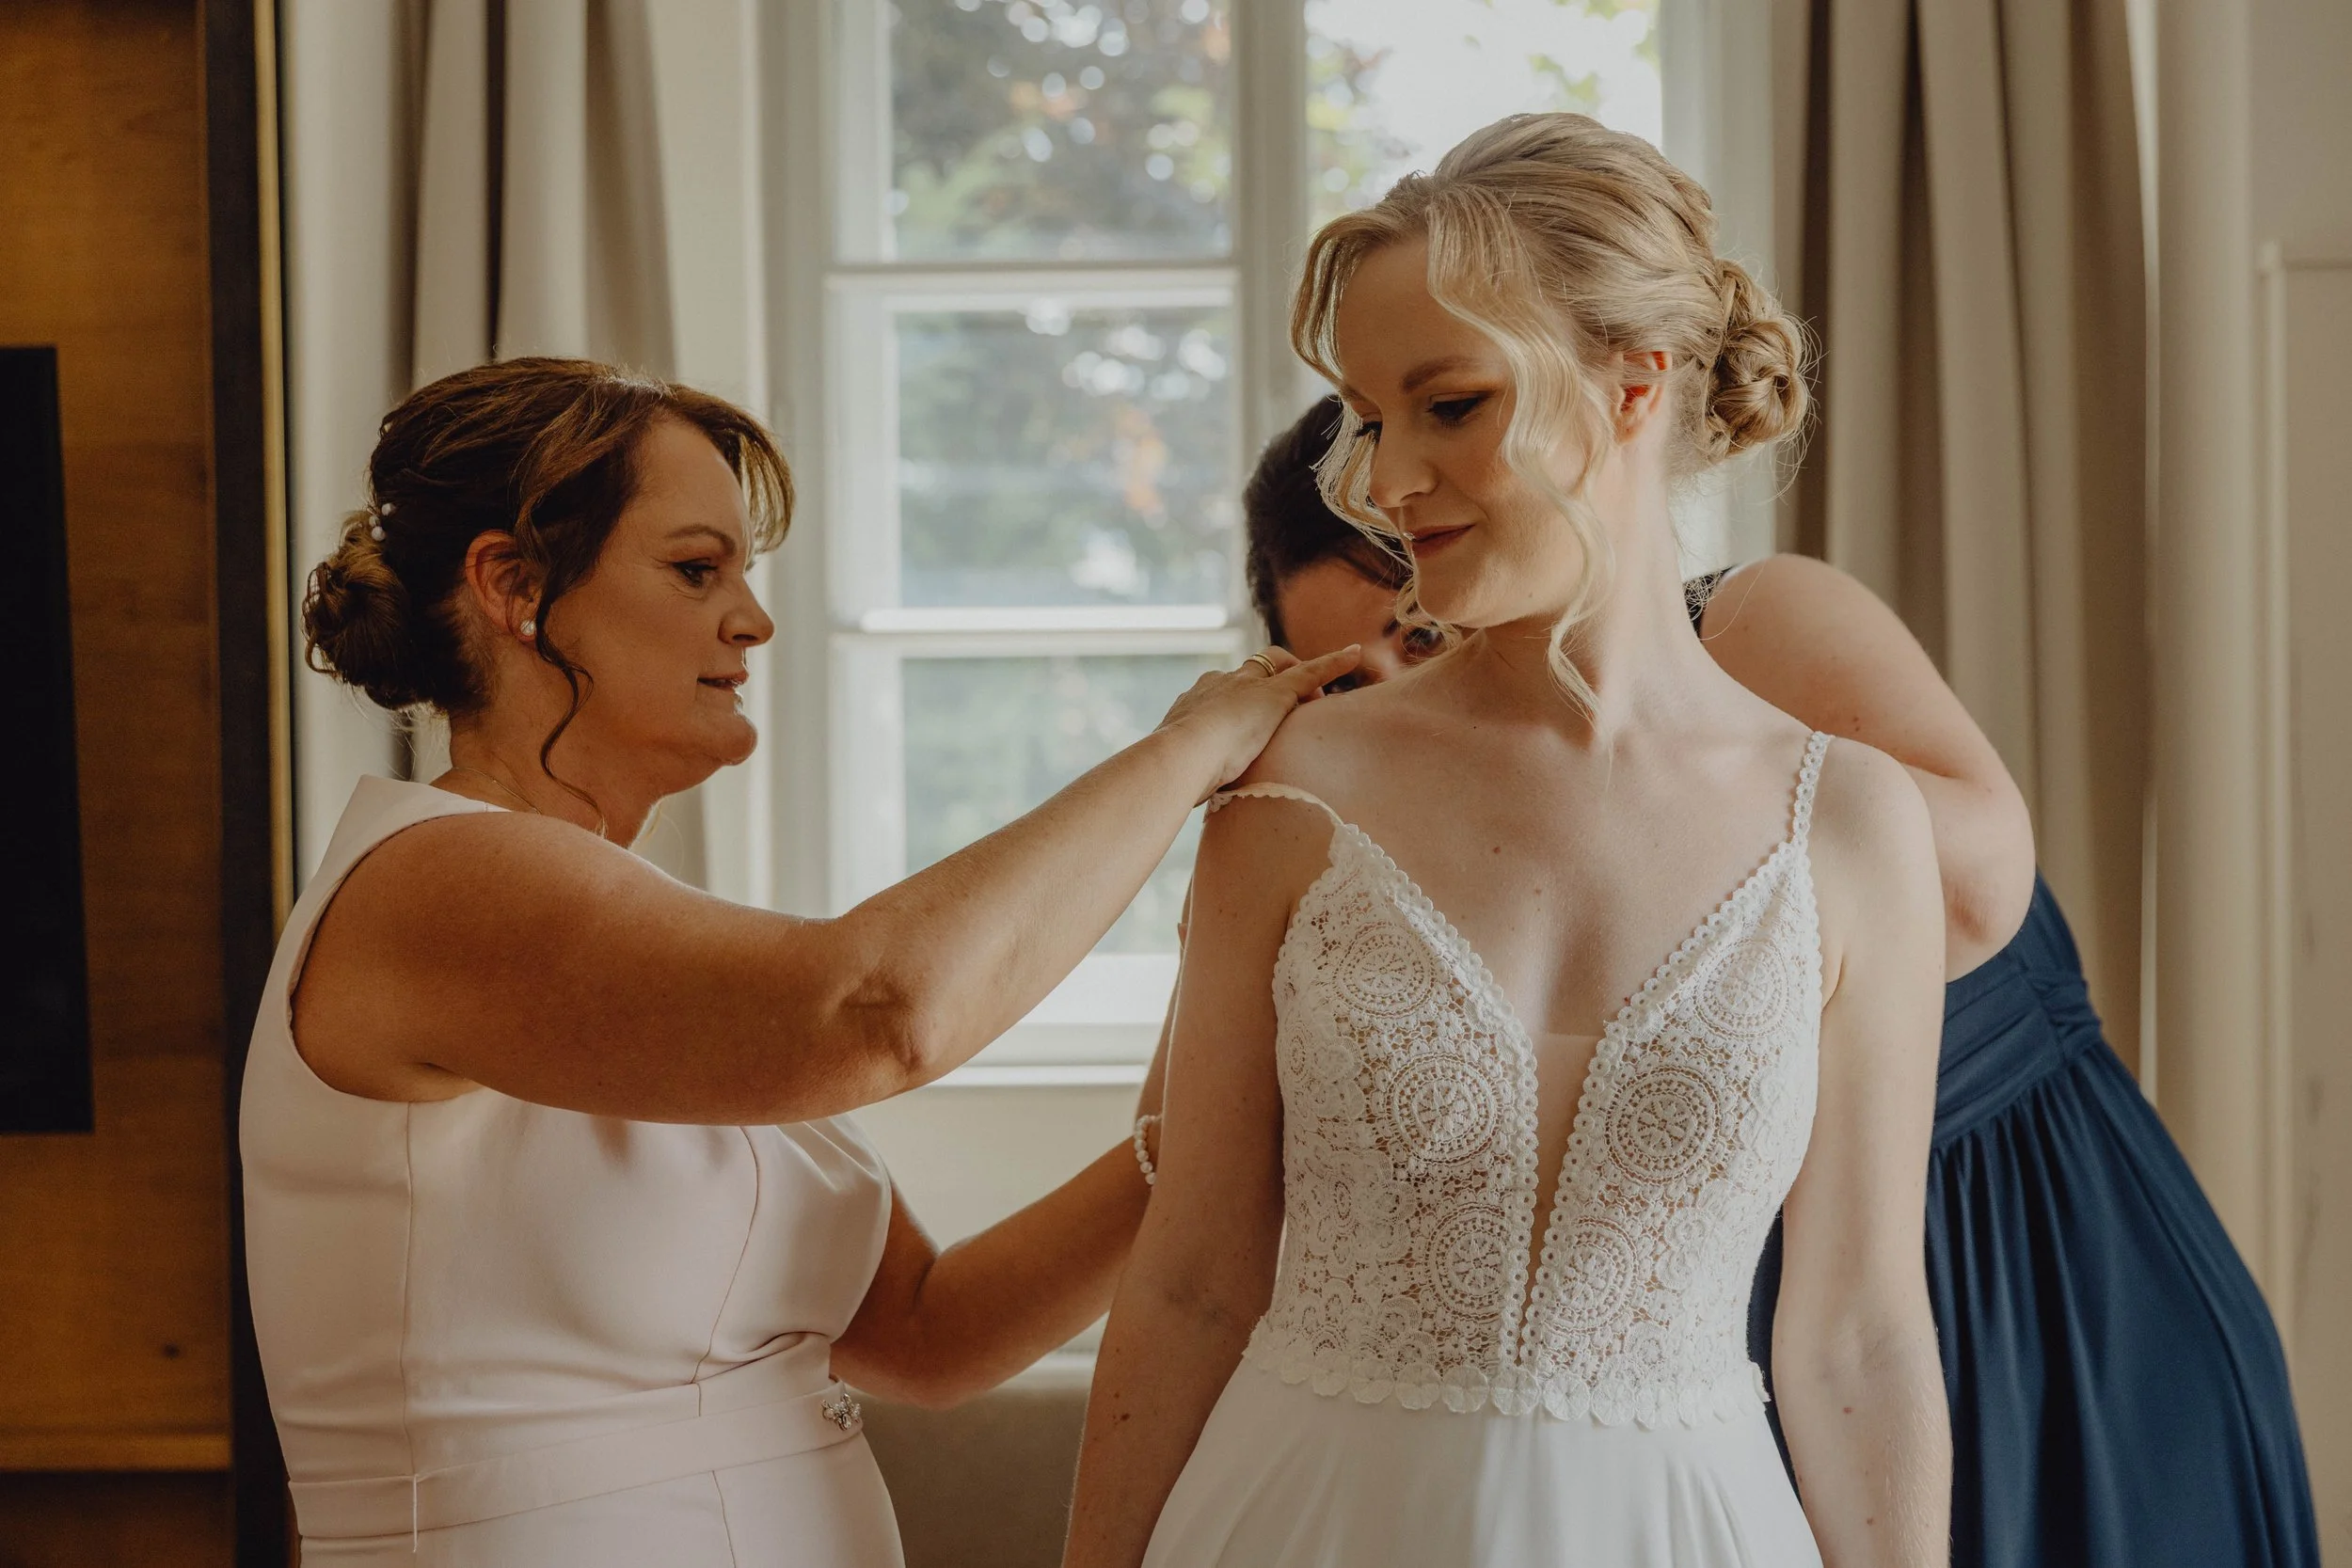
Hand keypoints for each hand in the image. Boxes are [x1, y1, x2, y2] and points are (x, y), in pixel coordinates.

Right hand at [1155, 645, 1361, 800]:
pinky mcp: (1276, 693)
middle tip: (1289, 712)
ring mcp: (1248, 685)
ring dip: (1300, 687)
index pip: (1222, 690)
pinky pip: (1311, 673)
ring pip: (1281, 672)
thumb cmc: (1179, 771)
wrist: (1181, 755)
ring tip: (1317, 709)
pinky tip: (1354, 657)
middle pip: (1253, 672)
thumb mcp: (1185, 767)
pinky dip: (1334, 664)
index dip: (1240, 700)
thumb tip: (1198, 796)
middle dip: (1272, 684)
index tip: (1249, 721)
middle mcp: (1220, 683)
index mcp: (1196, 701)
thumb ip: (1196, 774)